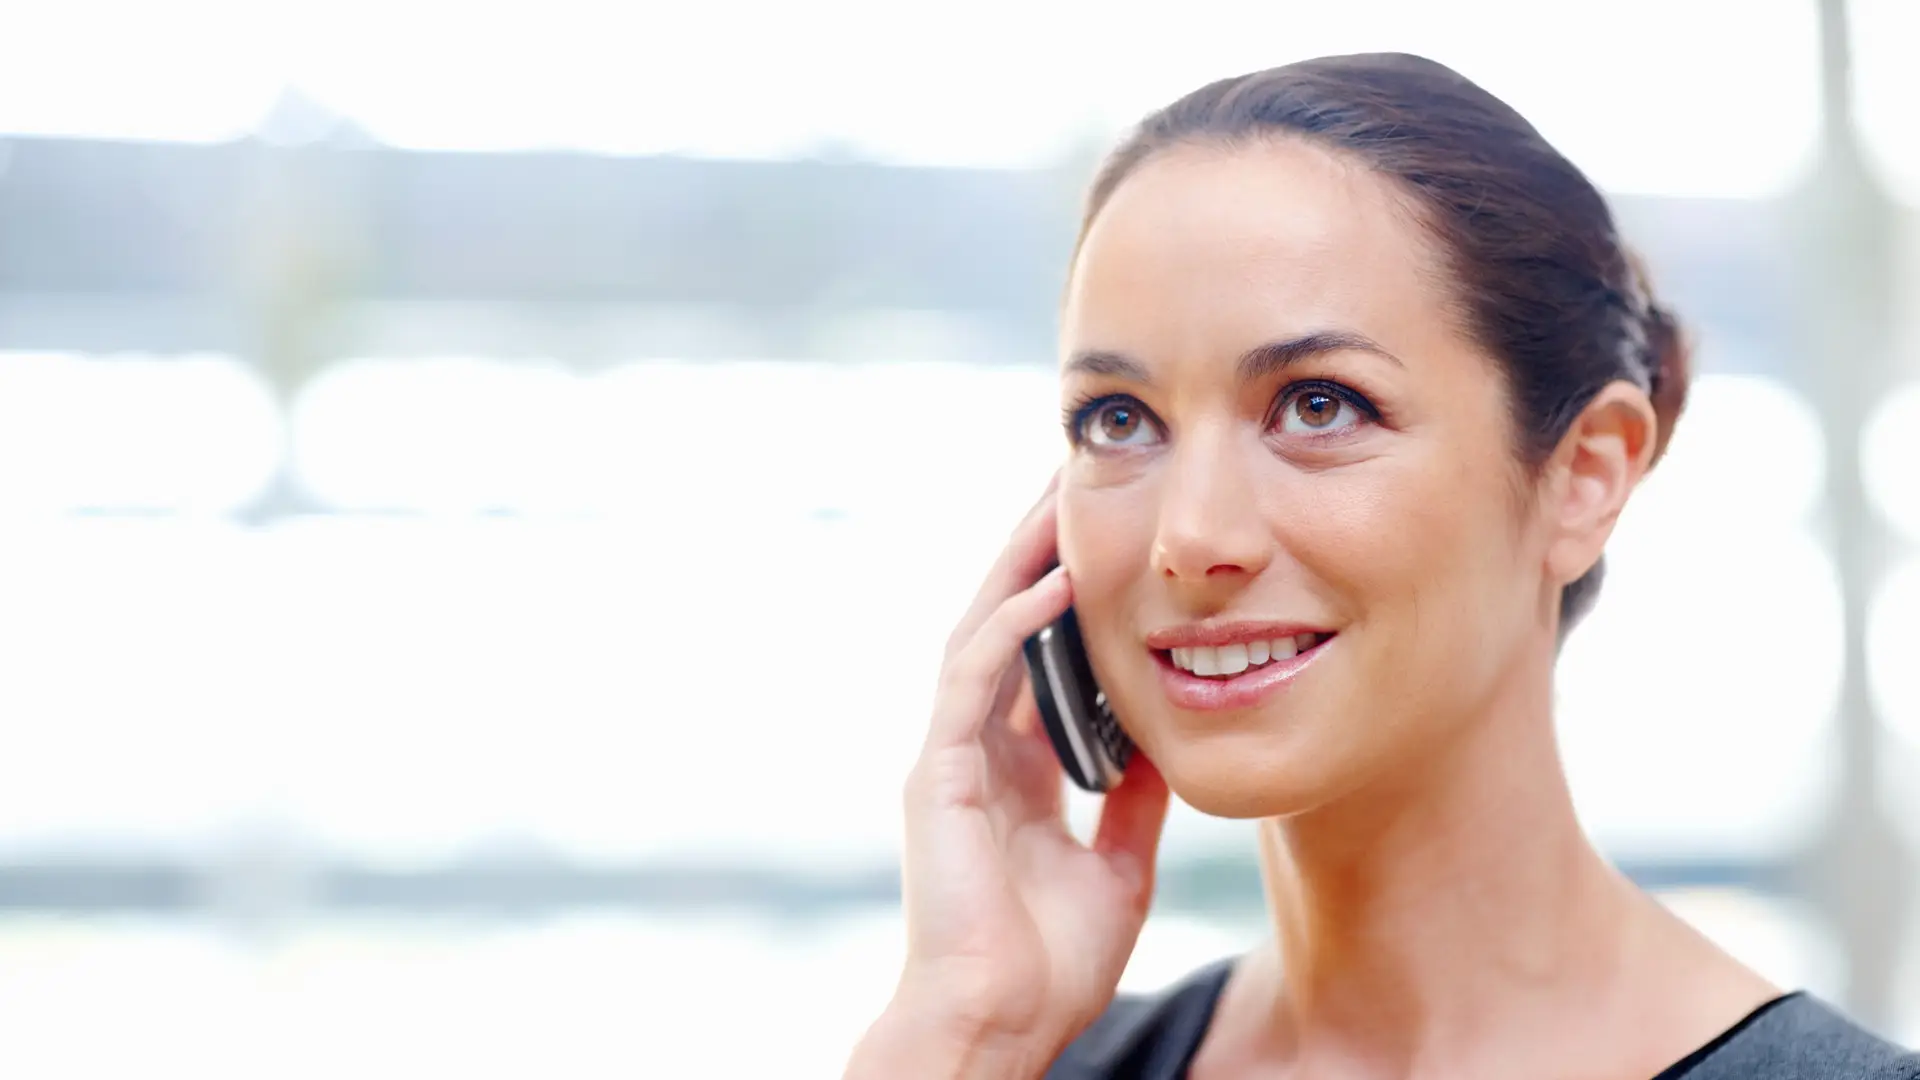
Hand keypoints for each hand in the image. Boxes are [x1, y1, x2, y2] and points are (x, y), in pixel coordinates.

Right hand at [849, 475, 1171, 1077]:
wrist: (998, 1026)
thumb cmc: (1047, 965)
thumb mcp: (1119, 863)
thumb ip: (1136, 801)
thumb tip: (1171, 741)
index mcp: (1011, 770)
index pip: (1036, 657)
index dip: (1066, 596)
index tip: (1105, 537)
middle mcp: (974, 749)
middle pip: (1003, 626)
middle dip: (1036, 553)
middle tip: (1076, 482)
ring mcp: (950, 756)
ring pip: (980, 633)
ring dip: (1019, 565)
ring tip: (1059, 500)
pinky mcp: (939, 774)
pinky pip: (971, 680)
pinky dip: (1011, 630)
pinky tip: (1051, 586)